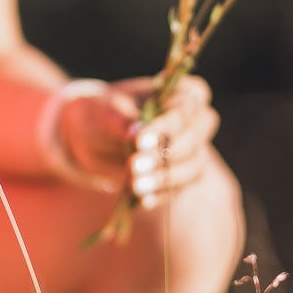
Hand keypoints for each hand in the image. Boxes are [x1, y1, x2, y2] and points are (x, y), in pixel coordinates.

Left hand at [60, 75, 220, 208]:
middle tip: (133, 165)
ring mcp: (193, 151)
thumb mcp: (109, 111)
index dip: (167, 125)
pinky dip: (162, 195)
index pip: (187, 107)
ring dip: (165, 178)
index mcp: (184, 93)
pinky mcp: (182, 176)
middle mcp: (195, 121)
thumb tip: (138, 134)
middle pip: (195, 139)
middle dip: (165, 154)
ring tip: (136, 185)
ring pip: (193, 167)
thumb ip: (124, 120)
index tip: (140, 141)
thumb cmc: (107, 113)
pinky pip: (180, 189)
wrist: (96, 138)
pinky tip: (144, 199)